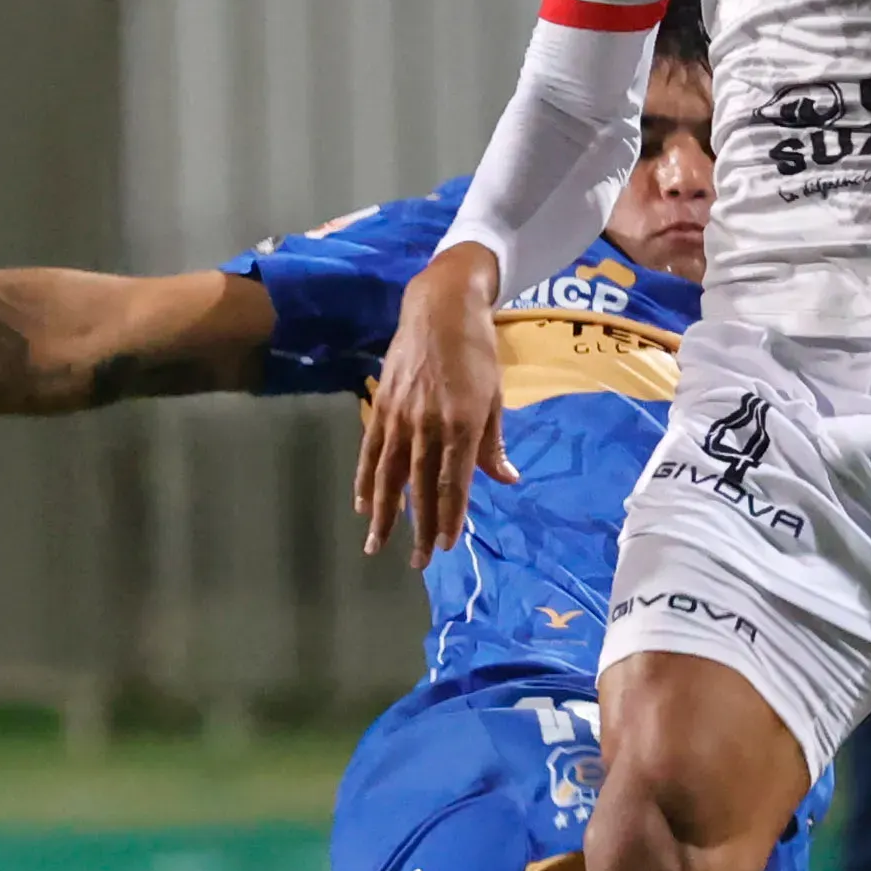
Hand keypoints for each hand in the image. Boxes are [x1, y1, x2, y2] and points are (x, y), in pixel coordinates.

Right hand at [354, 244, 513, 567]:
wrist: (441, 308)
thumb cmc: (477, 352)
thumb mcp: (496, 396)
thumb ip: (494, 443)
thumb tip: (507, 479)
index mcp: (464, 423)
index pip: (455, 481)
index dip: (450, 516)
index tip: (445, 544)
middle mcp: (430, 423)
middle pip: (422, 485)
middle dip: (419, 527)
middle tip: (417, 562)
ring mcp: (401, 415)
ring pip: (390, 474)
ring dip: (384, 514)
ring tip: (377, 546)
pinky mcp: (382, 405)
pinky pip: (371, 450)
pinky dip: (365, 479)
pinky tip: (362, 505)